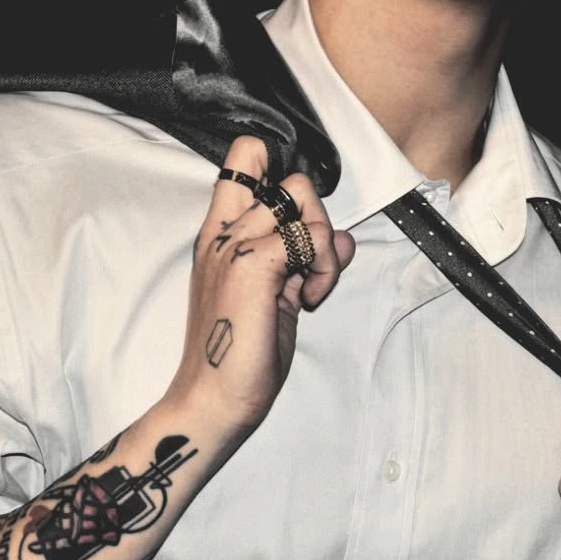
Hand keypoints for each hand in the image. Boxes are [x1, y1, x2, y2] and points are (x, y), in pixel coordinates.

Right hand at [163, 136, 355, 439]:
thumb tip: (346, 239)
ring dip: (323, 244)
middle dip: (316, 217)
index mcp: (221, 235)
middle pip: (291, 180)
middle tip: (310, 264)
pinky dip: (324, 267)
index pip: (245, 160)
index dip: (282, 177)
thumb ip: (306, 260)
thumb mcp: (279, 296)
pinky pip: (312, 237)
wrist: (214, 399)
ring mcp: (236, 245)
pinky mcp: (254, 264)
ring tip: (310, 289)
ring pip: (303, 199)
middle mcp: (224, 231)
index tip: (298, 224)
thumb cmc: (240, 354)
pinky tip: (309, 301)